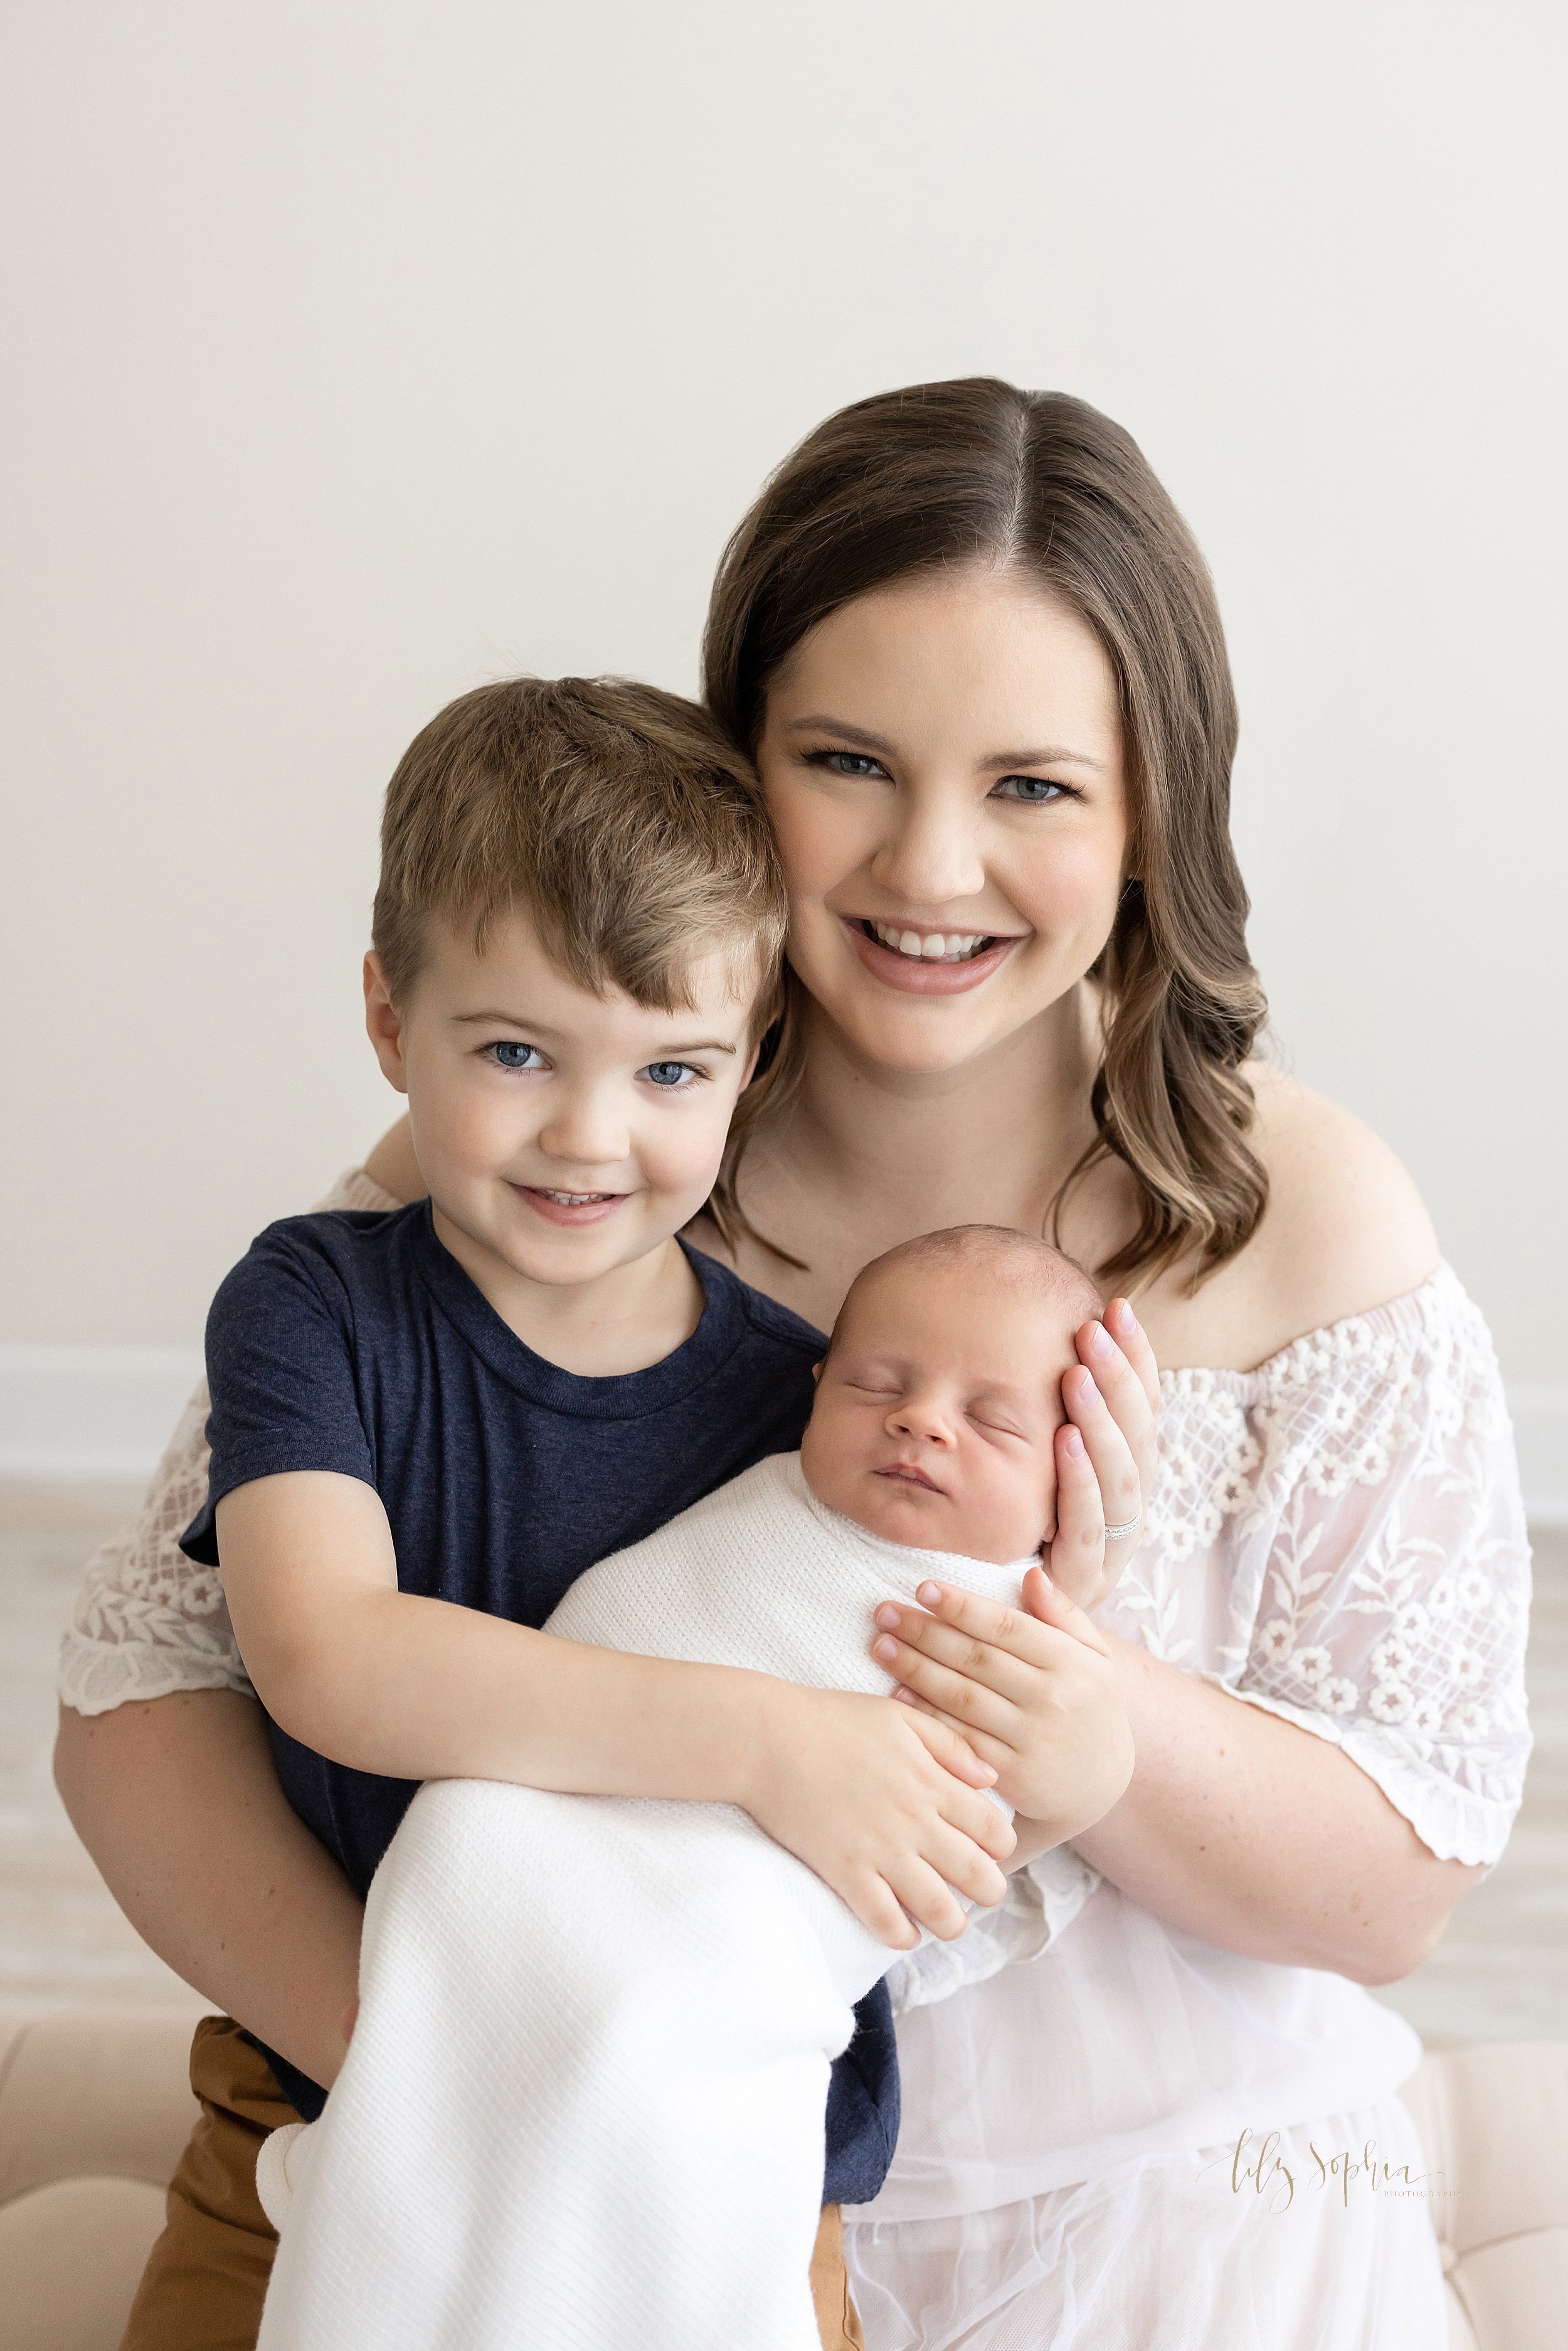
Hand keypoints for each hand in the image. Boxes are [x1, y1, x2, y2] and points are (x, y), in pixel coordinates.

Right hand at [738, 1684, 1015, 1949]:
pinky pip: (885, 1922)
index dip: (1002, 1846)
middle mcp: (915, 1822)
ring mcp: (881, 1852)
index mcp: (933, 1783)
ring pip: (941, 1911)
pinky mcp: (845, 1873)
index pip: (996, 1831)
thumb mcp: (901, 1717)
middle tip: (976, 1888)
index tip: (989, 1847)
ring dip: (953, 1923)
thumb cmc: (833, 1720)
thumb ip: (951, 1746)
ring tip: (946, 1918)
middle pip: (981, 1878)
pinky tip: (903, 1928)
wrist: (767, 1739)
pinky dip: (902, 1935)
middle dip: (989, 1891)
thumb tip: (992, 1778)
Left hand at [870, 1572, 1134, 1834]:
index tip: (922, 1588)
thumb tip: (1032, 1575)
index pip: (1007, 1626)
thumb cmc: (1088, 1705)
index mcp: (1071, 1661)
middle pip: (976, 1658)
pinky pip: (962, 1739)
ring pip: (962, 1697)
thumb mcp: (1094, 1656)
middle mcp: (1053, 1697)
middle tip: (884, 1612)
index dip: (962, 1606)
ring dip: (915, 1669)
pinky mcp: (1014, 1775)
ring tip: (880, 1645)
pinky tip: (897, 1696)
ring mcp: (1032, 1738)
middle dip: (924, 1632)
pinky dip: (927, 1717)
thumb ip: (1064, 1614)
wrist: (1101, 1784)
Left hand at [1046, 1298, 1160, 1612]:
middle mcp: (1129, 1516)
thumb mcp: (1038, 1482)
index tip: (1117, 1306)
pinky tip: (1065, 1441)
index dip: (1136, 1361)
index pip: (1143, 1412)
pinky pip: (1088, 1530)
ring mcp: (1111, 1552)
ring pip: (1122, 1481)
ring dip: (1103, 1423)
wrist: (1020, 1656)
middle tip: (1095, 1327)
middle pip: (1140, 1439)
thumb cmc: (1018, 1552)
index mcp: (1126, 1486)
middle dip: (1120, 1378)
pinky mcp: (1081, 1585)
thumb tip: (1049, 1349)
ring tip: (1079, 1373)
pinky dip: (1080, 1483)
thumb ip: (1051, 1427)